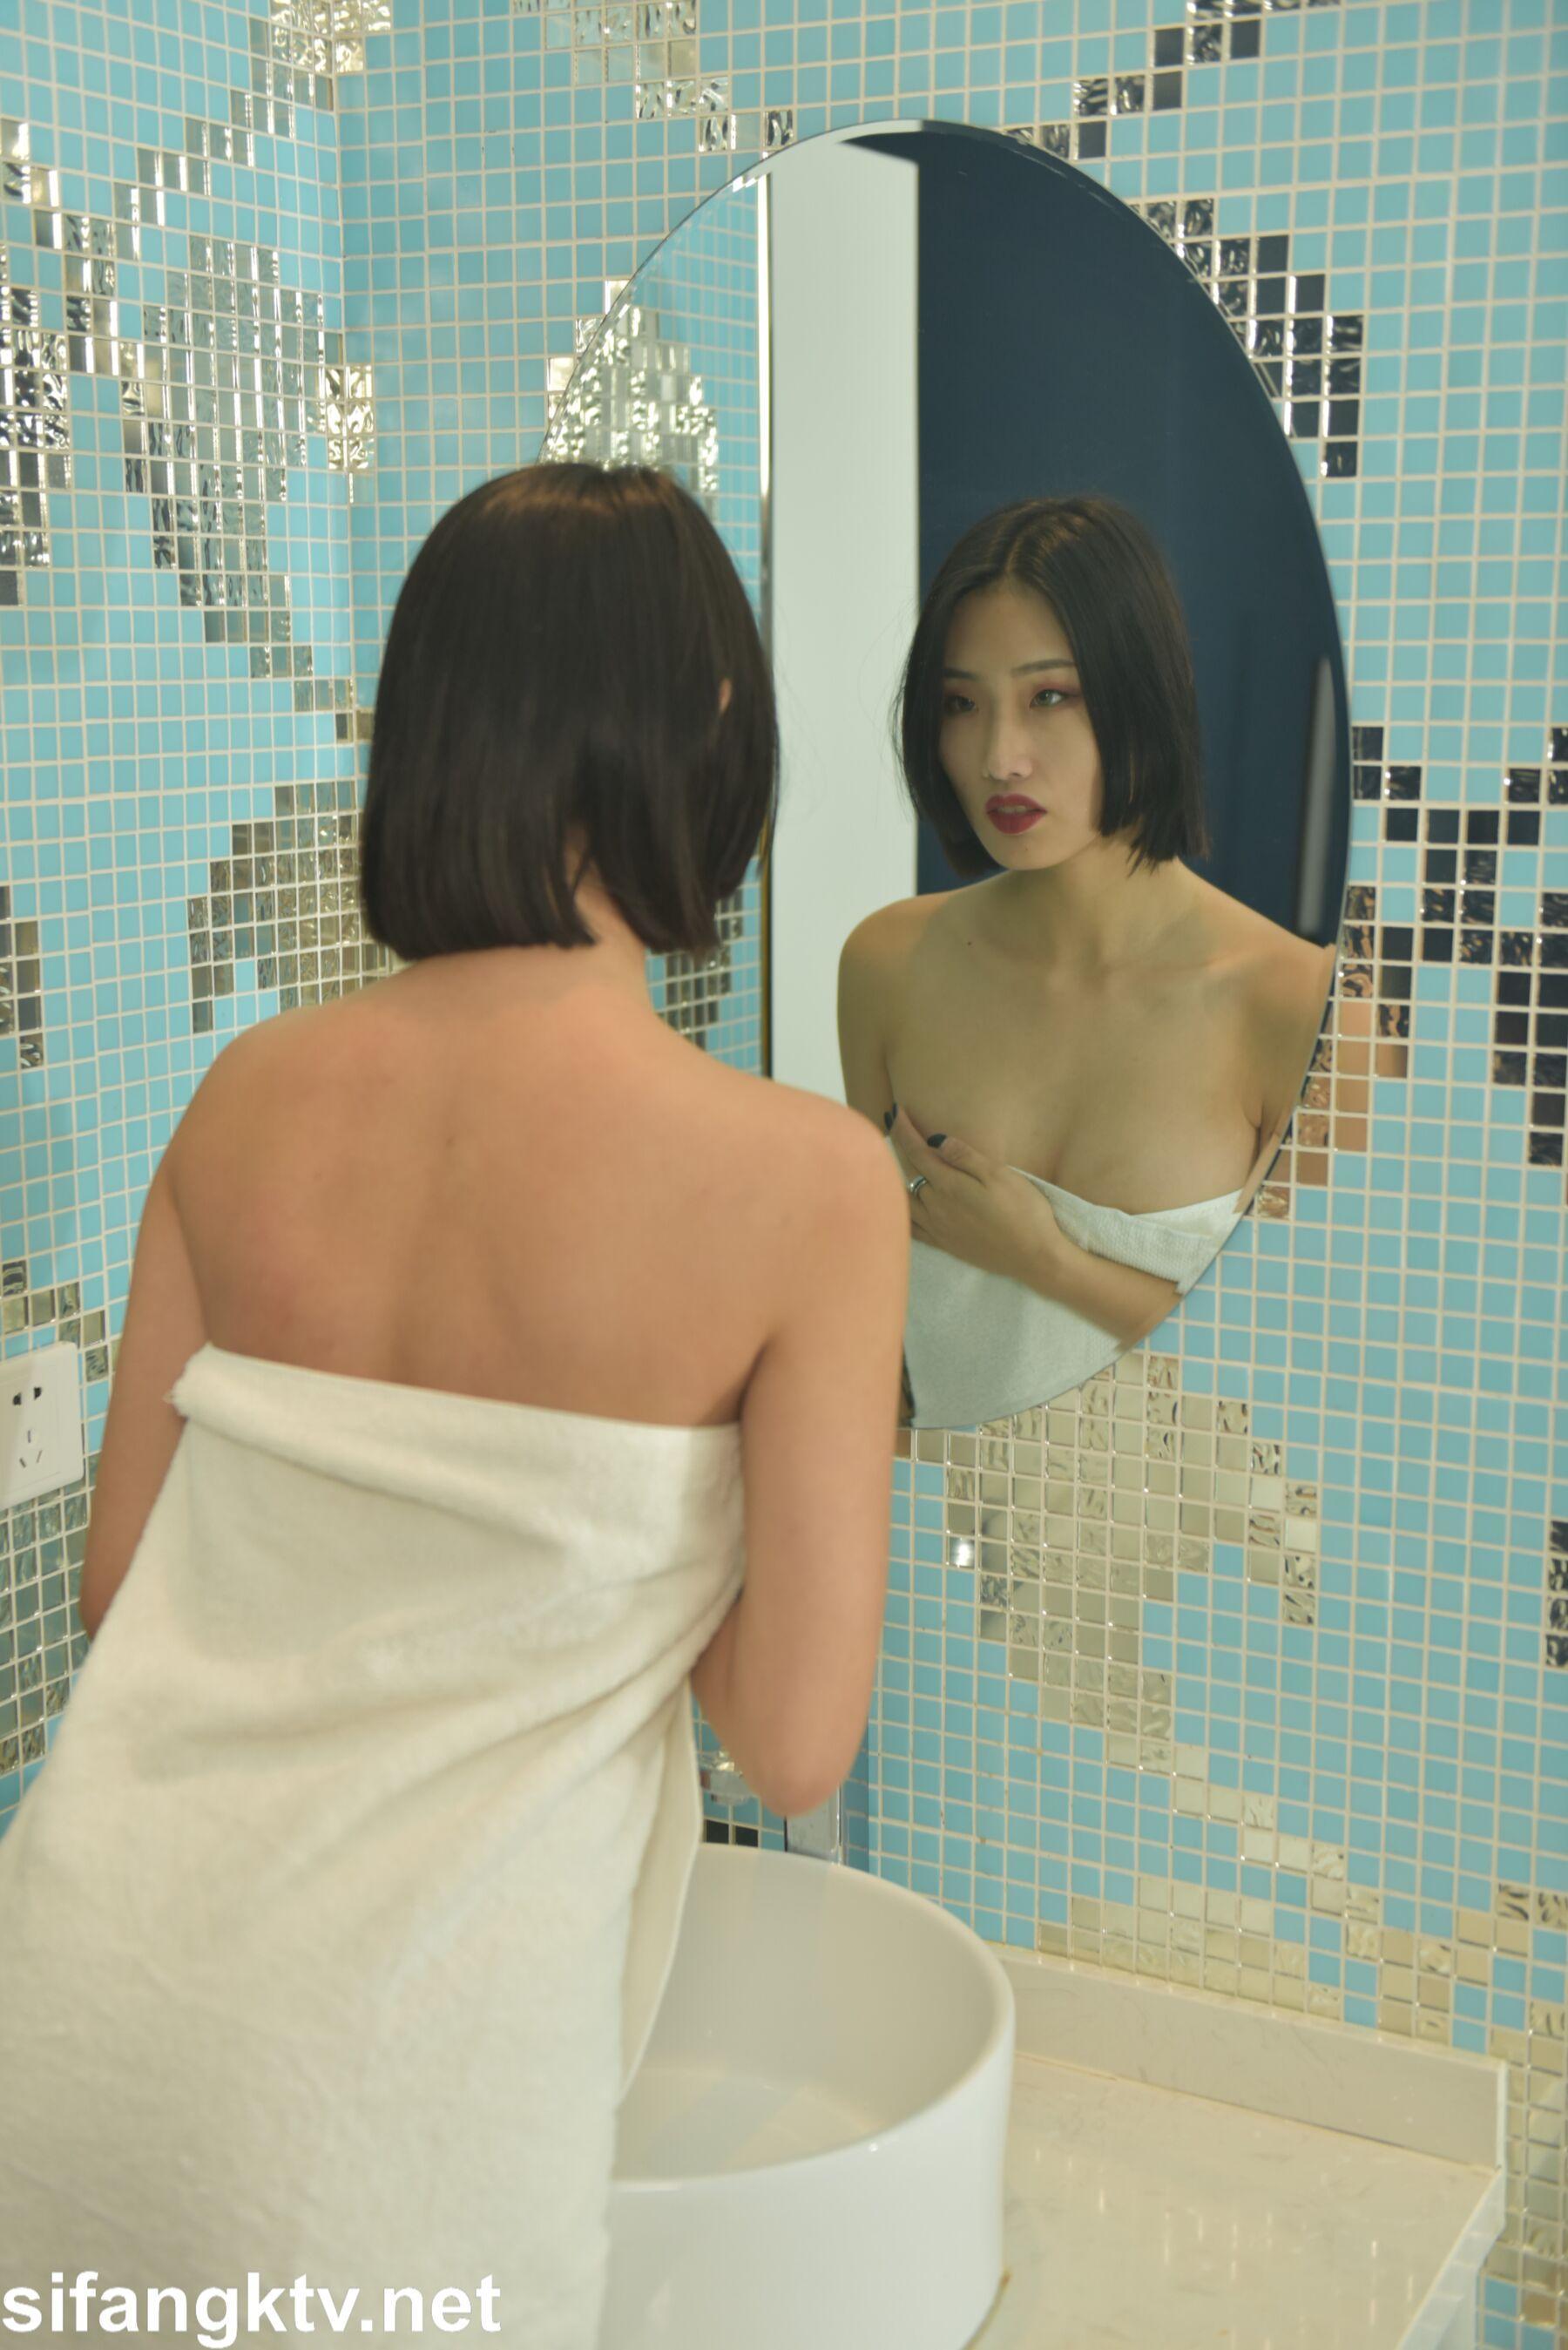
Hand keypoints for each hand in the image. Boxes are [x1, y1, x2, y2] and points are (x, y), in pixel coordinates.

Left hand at [889, 1106, 1064, 1284]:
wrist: (1034, 1257)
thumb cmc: (1024, 1211)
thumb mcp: (1000, 1175)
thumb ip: (965, 1157)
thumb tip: (936, 1141)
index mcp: (949, 1186)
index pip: (917, 1152)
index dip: (903, 1130)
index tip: (894, 1112)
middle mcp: (936, 1208)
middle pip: (907, 1173)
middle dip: (897, 1148)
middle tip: (892, 1127)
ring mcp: (938, 1228)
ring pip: (903, 1200)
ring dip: (894, 1179)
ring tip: (890, 1162)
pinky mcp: (945, 1244)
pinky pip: (911, 1229)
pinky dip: (900, 1213)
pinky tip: (899, 1207)